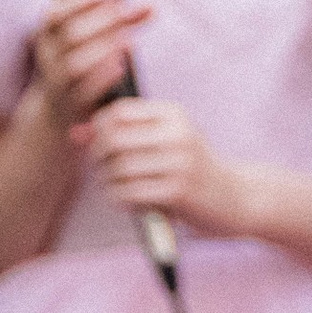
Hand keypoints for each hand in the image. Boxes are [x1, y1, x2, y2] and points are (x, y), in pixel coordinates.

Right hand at [29, 0, 150, 130]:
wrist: (60, 109)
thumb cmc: (84, 62)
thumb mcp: (95, 38)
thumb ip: (121, 23)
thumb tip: (152, 6)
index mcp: (49, 33)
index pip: (56, 12)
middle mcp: (49, 55)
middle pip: (71, 35)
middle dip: (102, 20)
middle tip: (128, 10)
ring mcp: (58, 82)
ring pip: (75, 64)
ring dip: (103, 49)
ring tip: (129, 39)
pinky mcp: (72, 104)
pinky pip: (84, 92)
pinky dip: (102, 78)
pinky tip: (121, 68)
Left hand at [80, 94, 248, 233]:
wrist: (235, 198)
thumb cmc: (191, 168)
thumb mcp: (165, 141)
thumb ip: (124, 133)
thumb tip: (76, 133)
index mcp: (174, 115)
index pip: (118, 111)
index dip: (98, 128)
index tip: (99, 144)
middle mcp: (177, 134)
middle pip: (113, 138)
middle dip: (97, 156)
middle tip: (101, 169)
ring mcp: (179, 163)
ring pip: (117, 168)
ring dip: (106, 181)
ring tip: (113, 187)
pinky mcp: (178, 192)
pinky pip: (128, 192)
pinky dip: (119, 198)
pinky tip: (125, 200)